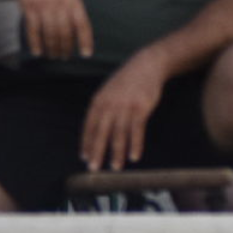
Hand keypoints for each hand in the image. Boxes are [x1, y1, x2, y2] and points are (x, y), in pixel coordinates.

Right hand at [11, 0, 93, 59]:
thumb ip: (74, 8)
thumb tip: (79, 31)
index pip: (82, 24)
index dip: (85, 41)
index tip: (86, 54)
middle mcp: (59, 3)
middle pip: (65, 32)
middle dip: (66, 48)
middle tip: (65, 57)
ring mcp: (43, 6)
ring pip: (49, 34)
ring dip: (52, 48)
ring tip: (53, 56)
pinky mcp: (28, 8)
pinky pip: (33, 31)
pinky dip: (36, 43)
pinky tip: (38, 52)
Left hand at [81, 50, 165, 170]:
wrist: (147, 64)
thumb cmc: (126, 81)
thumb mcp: (108, 91)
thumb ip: (101, 109)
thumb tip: (95, 132)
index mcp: (99, 101)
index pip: (90, 126)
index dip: (87, 143)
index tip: (85, 158)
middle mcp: (110, 104)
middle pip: (102, 132)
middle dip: (97, 151)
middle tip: (94, 168)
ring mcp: (126, 106)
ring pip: (120, 133)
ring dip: (117, 152)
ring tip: (115, 167)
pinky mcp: (141, 107)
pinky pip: (137, 130)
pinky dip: (135, 144)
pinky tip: (134, 156)